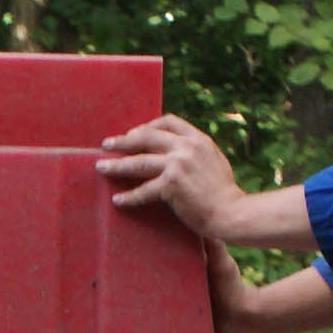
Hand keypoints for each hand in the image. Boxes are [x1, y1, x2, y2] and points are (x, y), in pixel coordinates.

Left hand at [94, 115, 243, 237]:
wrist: (231, 211)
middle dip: (123, 140)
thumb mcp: (212, 159)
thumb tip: (174, 147)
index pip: (168, 121)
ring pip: (138, 162)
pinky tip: (118, 200)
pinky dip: (129, 196)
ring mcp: (178, 165)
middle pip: (146, 137)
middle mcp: (186, 147)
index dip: (147, 126)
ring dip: (116, 165)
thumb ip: (194, 150)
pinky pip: (143, 190)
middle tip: (106, 145)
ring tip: (101, 167)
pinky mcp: (171, 186)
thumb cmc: (223, 191)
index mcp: (197, 138)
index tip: (134, 134)